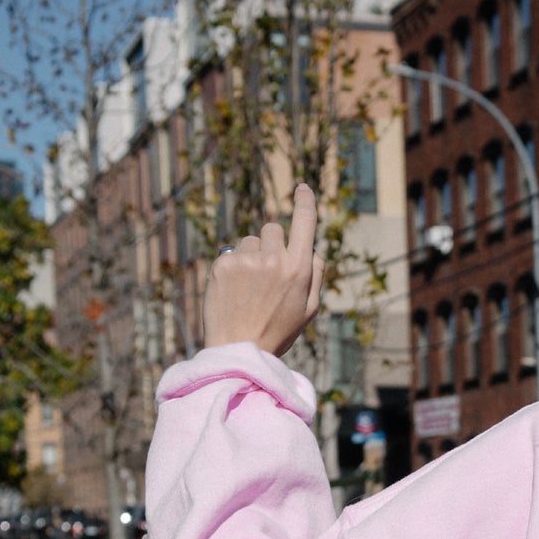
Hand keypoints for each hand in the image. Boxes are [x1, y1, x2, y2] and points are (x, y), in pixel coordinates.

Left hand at [202, 184, 325, 355]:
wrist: (239, 350)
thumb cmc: (278, 332)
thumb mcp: (309, 309)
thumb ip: (315, 275)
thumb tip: (312, 248)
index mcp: (299, 269)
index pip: (305, 223)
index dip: (305, 202)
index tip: (302, 188)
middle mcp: (274, 259)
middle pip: (273, 228)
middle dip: (271, 244)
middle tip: (267, 274)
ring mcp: (246, 260)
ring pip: (250, 241)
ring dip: (250, 256)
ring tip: (248, 288)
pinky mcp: (223, 263)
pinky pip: (231, 252)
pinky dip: (232, 266)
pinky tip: (233, 290)